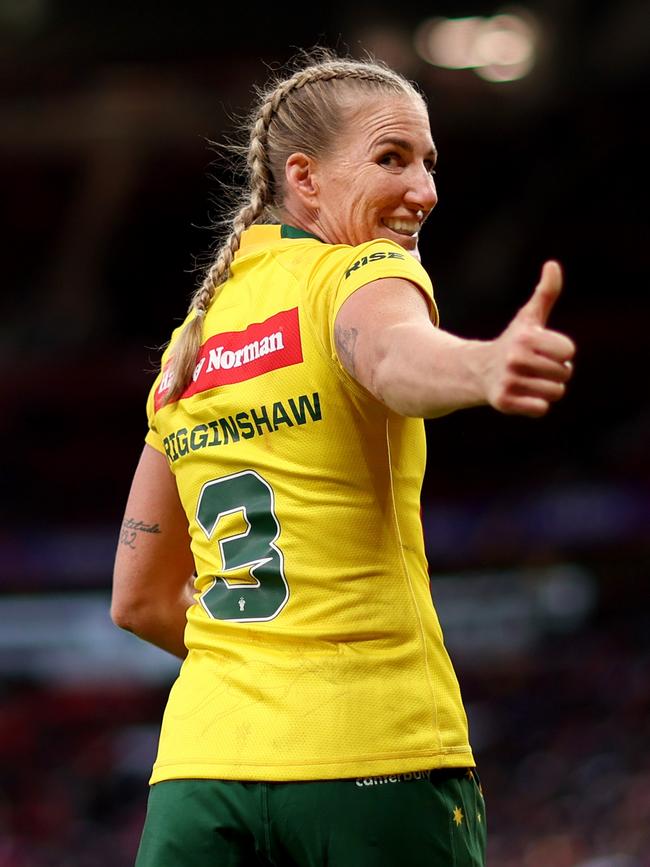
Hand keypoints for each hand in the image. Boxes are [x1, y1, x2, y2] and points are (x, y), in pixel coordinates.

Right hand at [484, 261, 575, 416]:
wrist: (476, 370)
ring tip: (529, 380)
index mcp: (525, 338)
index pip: (568, 351)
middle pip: (564, 373)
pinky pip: (541, 409)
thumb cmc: (512, 342)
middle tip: (535, 367)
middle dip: (555, 371)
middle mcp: (515, 359)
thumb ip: (546, 293)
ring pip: (555, 392)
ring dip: (546, 388)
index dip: (560, 351)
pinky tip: (522, 394)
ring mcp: (508, 381)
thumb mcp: (528, 318)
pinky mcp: (503, 402)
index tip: (544, 349)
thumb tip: (553, 265)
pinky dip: (536, 404)